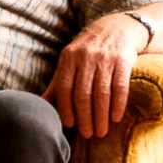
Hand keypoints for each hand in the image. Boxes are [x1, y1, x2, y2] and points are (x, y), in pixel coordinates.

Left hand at [41, 13, 145, 138]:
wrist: (117, 28)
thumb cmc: (89, 51)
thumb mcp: (70, 62)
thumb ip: (57, 84)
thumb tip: (39, 106)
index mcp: (69, 58)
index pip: (65, 88)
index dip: (66, 109)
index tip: (70, 126)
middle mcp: (86, 57)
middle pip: (83, 93)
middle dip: (85, 118)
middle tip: (88, 134)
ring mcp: (105, 58)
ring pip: (101, 93)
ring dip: (101, 116)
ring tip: (102, 131)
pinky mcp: (123, 59)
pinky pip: (120, 86)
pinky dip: (118, 104)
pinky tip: (116, 118)